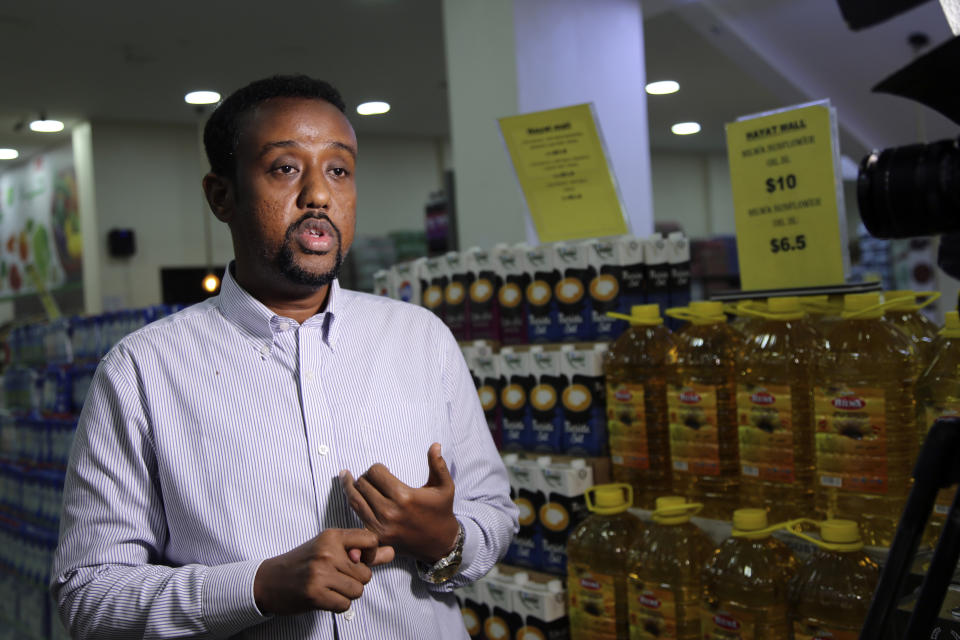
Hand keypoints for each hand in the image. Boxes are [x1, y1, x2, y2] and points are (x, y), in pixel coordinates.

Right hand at [253, 528, 393, 614]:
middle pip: (366, 573)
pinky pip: (345, 604)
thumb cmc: (303, 563)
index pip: (371, 539)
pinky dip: (338, 604)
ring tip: (330, 587)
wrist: (269, 580)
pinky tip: (325, 597)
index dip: (372, 553)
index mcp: (331, 536)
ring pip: (358, 590)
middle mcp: (327, 552)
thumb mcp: (330, 549)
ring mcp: (320, 573)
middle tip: (336, 577)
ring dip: (347, 593)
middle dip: (356, 580)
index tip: (360, 559)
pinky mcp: (315, 594)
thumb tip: (391, 551)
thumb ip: (362, 551)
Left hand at [340, 443, 459, 563]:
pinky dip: (353, 503)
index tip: (383, 470)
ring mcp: (381, 525)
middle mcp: (389, 511)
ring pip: (355, 499)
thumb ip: (438, 465)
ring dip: (351, 487)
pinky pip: (356, 515)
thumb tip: (435, 444)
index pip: (375, 472)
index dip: (377, 468)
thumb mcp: (444, 487)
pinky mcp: (376, 536)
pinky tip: (349, 493)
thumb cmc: (441, 511)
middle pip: (363, 484)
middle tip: (372, 478)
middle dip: (366, 477)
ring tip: (346, 477)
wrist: (439, 543)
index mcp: (404, 496)